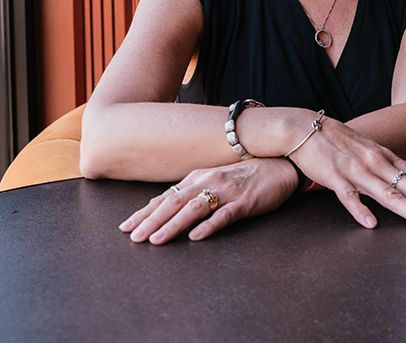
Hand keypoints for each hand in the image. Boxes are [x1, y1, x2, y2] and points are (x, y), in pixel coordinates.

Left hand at [120, 157, 297, 243]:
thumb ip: (189, 192)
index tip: (125, 227)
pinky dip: (209, 226)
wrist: (280, 165)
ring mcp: (227, 191)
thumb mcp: (213, 179)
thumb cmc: (245, 175)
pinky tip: (196, 237)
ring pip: (194, 209)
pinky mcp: (245, 202)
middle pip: (174, 202)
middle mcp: (208, 181)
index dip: (145, 212)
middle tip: (133, 237)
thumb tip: (161, 206)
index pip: (166, 196)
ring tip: (156, 240)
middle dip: (151, 221)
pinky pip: (224, 215)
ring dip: (173, 225)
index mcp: (198, 177)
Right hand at [289, 114, 405, 228]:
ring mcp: (356, 170)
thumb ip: (384, 164)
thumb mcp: (367, 149)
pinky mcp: (335, 177)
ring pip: (388, 194)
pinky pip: (349, 197)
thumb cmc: (336, 142)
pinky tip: (371, 224)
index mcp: (384, 157)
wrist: (304, 130)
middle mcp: (376, 163)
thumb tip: (402, 176)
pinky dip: (360, 210)